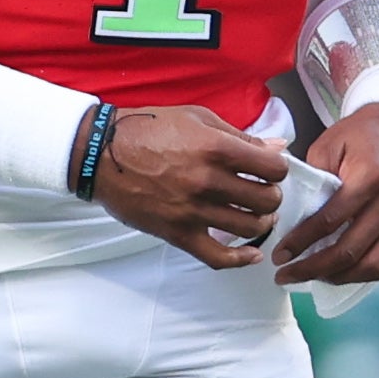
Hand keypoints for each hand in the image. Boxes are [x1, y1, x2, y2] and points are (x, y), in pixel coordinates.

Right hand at [88, 104, 287, 267]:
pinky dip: (240, 259)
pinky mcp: (178, 233)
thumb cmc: (148, 129)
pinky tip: (251, 254)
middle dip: (271, 195)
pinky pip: (218, 257)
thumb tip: (277, 146)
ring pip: (250, 228)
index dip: (278, 169)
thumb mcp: (197, 118)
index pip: (274, 168)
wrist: (101, 154)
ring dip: (260, 222)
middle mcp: (208, 181)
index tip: (269, 169)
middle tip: (260, 191)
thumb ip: (239, 135)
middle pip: (267, 200)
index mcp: (216, 148)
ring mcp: (193, 211)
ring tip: (254, 214)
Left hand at [275, 107, 378, 287]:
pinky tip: (337, 273)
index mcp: (370, 178)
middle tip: (284, 274)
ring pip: (372, 266)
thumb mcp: (329, 145)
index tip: (279, 255)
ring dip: (336, 277)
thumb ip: (312, 180)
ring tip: (309, 277)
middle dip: (312, 268)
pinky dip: (361, 275)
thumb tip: (290, 219)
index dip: (300, 243)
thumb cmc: (361, 136)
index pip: (330, 221)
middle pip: (349, 250)